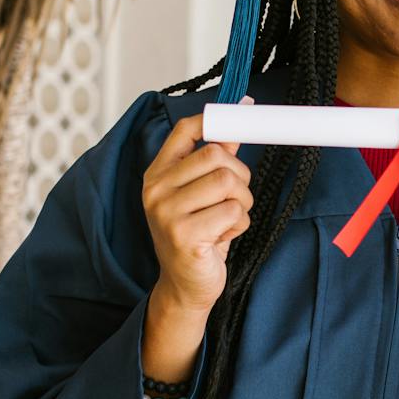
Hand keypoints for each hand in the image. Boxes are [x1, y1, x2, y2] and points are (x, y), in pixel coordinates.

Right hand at [141, 97, 254, 314]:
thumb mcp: (201, 193)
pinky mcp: (185, 235)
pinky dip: (239, 224)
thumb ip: (216, 155)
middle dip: (239, 176)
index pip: (185, 130)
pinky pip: (233, 212)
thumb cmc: (197, 236)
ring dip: (242, 202)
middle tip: (235, 197)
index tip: (240, 116)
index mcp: (157, 174)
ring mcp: (167, 213)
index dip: (217, 121)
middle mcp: (156, 190)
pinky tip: (223, 237)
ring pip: (228, 183)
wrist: (184, 286)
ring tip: (227, 220)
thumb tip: (238, 112)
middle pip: (216, 155)